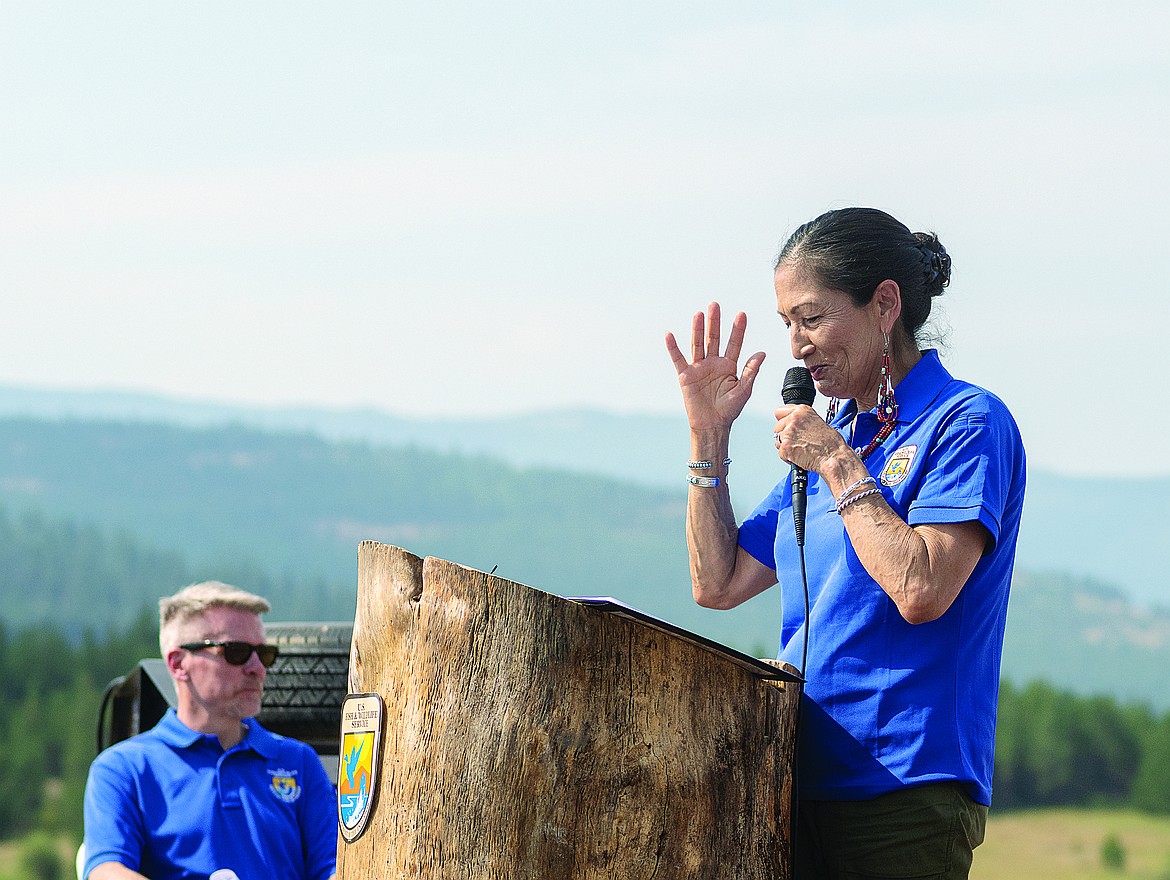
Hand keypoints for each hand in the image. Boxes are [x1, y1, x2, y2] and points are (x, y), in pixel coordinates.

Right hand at [665, 302, 765, 429]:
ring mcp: (699, 368)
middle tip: (715, 304)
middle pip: (714, 338)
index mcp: (729, 365)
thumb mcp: (744, 390)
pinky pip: (678, 359)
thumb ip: (751, 371)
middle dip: (715, 322)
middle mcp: (713, 363)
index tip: (742, 314)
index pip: (734, 343)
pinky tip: (669, 334)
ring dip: (698, 329)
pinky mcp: (686, 376)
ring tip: (699, 314)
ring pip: (698, 344)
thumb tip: (762, 353)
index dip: (738, 330)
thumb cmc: (729, 409)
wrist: (712, 425)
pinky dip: (673, 347)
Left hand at [773, 402, 848, 475]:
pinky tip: (800, 456)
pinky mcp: (786, 447)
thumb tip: (790, 423)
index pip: (779, 412)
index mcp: (802, 410)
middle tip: (798, 442)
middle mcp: (793, 419)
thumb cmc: (830, 443)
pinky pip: (781, 453)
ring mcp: (788, 433)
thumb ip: (802, 420)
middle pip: (777, 428)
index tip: (787, 427)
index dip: (783, 421)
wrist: (834, 457)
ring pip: (777, 441)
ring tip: (801, 449)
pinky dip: (788, 458)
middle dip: (784, 436)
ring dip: (786, 447)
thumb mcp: (817, 421)